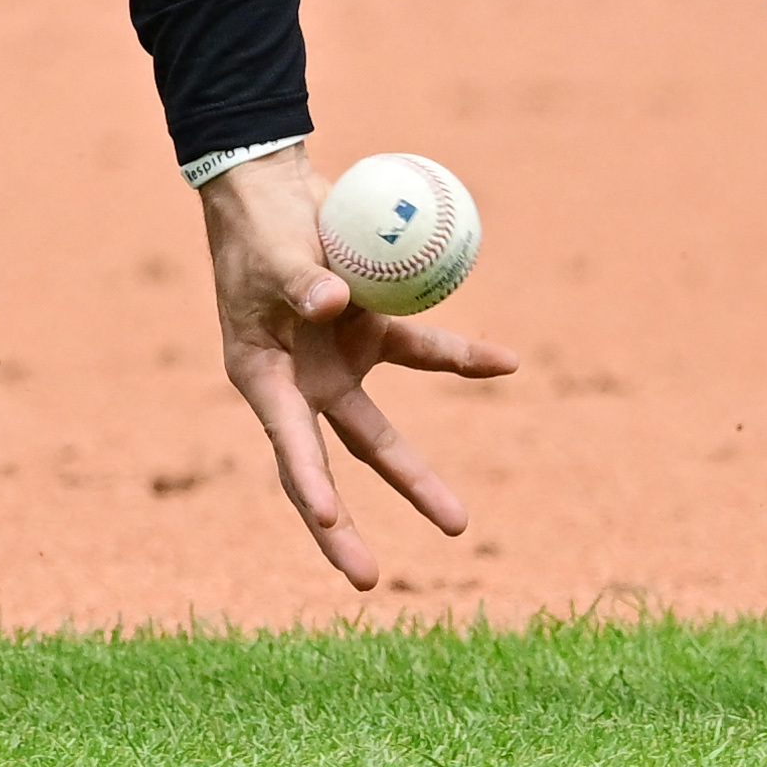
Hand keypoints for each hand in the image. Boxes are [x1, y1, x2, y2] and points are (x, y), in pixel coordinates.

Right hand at [194, 147, 517, 590]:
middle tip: (369, 582)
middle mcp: (298, 382)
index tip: (330, 518)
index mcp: (261, 374)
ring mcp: (334, 363)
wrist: (273, 184)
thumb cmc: (262, 225)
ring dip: (417, 477)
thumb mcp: (273, 251)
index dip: (308, 481)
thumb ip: (302, 280)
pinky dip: (463, 357)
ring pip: (378, 436)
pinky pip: (422, 351)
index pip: (288, 440)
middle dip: (344, 527)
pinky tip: (505, 363)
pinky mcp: (368, 333)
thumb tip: (332, 304)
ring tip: (458, 525)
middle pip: (327, 465)